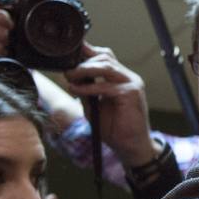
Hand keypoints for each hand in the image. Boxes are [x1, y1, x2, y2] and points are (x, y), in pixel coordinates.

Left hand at [63, 44, 157, 168]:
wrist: (130, 146)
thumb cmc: (114, 128)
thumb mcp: (94, 105)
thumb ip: (86, 90)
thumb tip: (70, 76)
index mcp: (121, 78)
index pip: (106, 56)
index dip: (88, 52)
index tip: (69, 54)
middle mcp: (128, 77)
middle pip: (105, 58)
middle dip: (83, 62)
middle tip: (66, 71)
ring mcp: (132, 84)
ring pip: (106, 66)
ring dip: (84, 70)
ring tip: (70, 76)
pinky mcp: (132, 93)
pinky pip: (106, 86)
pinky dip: (89, 87)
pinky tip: (76, 89)